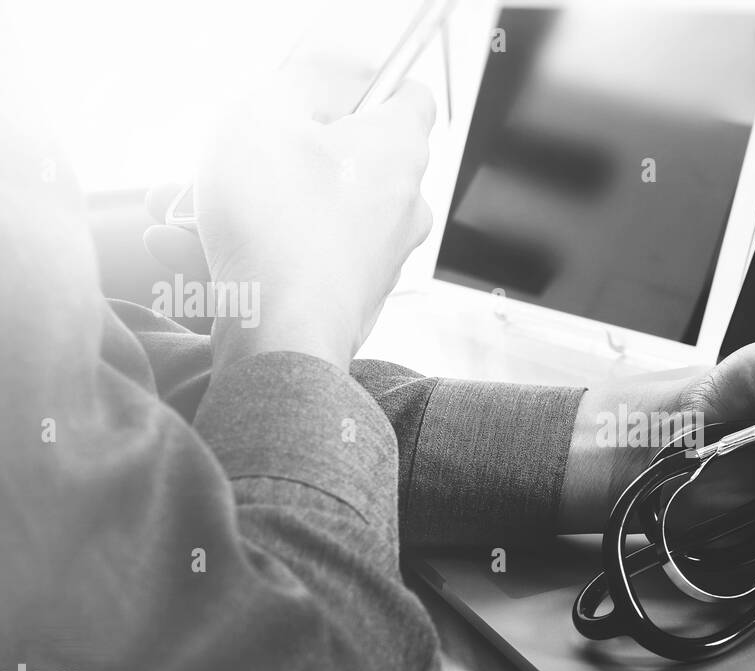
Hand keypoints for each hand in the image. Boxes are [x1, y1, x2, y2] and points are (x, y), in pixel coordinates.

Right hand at [147, 63, 435, 371]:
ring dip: (237, 208)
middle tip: (216, 159)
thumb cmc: (277, 225)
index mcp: (398, 151)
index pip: (409, 97)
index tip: (318, 91)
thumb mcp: (263, 116)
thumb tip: (321, 75)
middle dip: (268, 154)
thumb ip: (294, 81)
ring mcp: (378, 256)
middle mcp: (401, 205)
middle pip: (340, 158)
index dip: (366, 84)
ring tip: (169, 211)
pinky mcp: (349, 297)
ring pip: (303, 213)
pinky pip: (293, 259)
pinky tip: (179, 251)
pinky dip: (244, 252)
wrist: (281, 336)